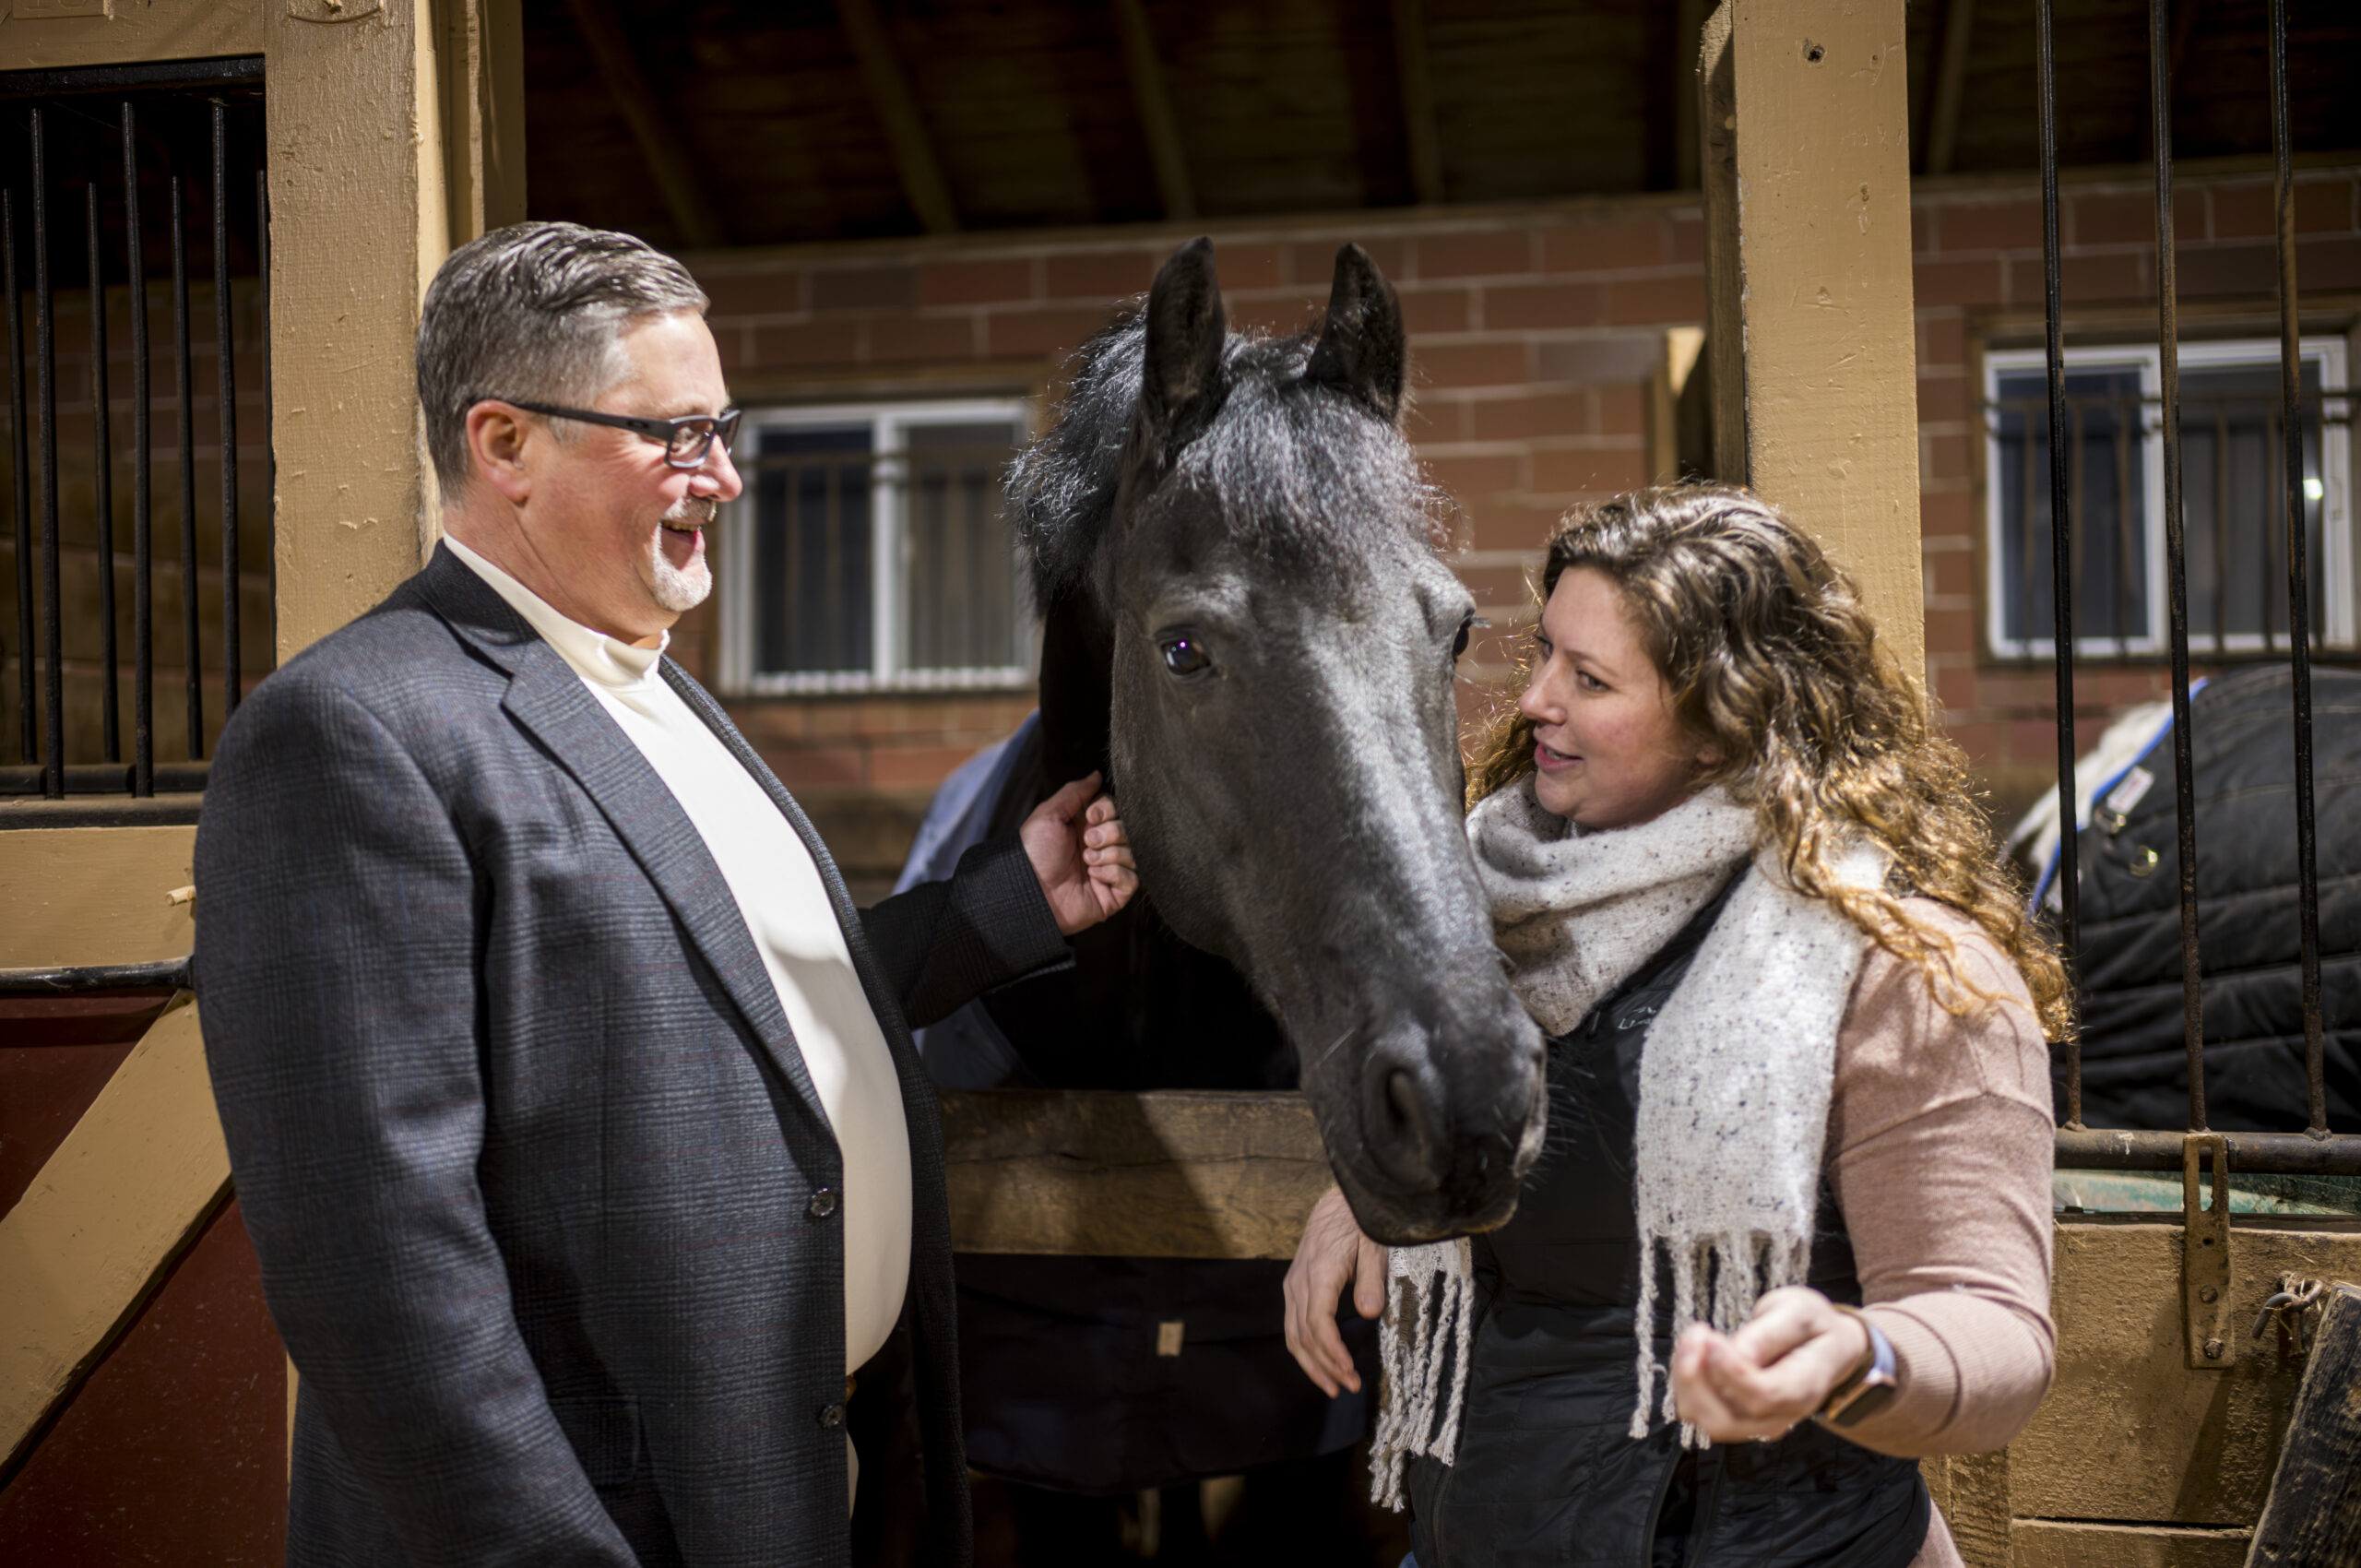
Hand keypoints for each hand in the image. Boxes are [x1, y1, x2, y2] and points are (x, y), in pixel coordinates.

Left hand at [1020, 772, 1139, 935]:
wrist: (1030, 890)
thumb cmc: (1034, 852)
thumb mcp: (1050, 814)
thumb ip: (1075, 791)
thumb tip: (1097, 775)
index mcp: (1087, 827)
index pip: (1116, 808)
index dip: (1108, 810)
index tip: (1091, 816)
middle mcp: (1101, 847)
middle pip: (1128, 828)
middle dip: (1109, 832)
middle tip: (1087, 842)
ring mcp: (1109, 870)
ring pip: (1133, 852)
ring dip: (1110, 854)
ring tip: (1087, 862)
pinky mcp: (1114, 893)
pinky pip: (1132, 878)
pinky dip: (1114, 873)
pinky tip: (1094, 877)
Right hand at [1283, 1186, 1386, 1396]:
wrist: (1339, 1201)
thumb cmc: (1360, 1224)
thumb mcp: (1374, 1247)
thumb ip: (1372, 1281)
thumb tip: (1370, 1314)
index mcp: (1319, 1274)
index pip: (1317, 1323)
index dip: (1331, 1351)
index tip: (1348, 1370)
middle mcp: (1299, 1283)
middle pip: (1303, 1336)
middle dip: (1325, 1367)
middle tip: (1348, 1387)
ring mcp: (1293, 1285)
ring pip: (1293, 1334)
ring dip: (1311, 1364)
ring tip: (1333, 1386)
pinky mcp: (1295, 1286)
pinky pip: (1292, 1325)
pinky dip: (1304, 1349)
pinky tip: (1319, 1363)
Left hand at [1669, 1286, 1872, 1442]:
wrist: (1822, 1347)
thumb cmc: (1812, 1329)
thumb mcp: (1800, 1312)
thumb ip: (1770, 1334)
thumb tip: (1737, 1353)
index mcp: (1803, 1389)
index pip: (1762, 1396)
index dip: (1730, 1370)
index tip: (1712, 1337)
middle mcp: (1779, 1417)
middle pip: (1726, 1421)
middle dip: (1697, 1379)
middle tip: (1698, 1333)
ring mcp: (1755, 1423)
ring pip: (1705, 1420)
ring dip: (1687, 1379)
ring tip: (1695, 1336)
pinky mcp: (1734, 1417)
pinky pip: (1699, 1412)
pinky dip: (1687, 1383)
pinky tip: (1694, 1351)